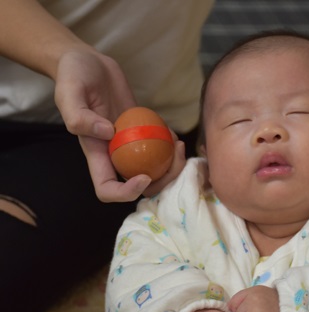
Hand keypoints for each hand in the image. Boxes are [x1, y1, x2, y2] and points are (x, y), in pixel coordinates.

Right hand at [55, 50, 186, 201]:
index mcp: (95, 153)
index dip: (126, 192)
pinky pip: (160, 146)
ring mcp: (130, 143)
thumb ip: (79, 116)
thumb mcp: (68, 92)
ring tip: (178, 143)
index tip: (144, 176)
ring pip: (155, 168)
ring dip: (172, 164)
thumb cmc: (73, 76)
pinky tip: (173, 131)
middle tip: (175, 155)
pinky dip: (170, 145)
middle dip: (163, 180)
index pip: (107, 188)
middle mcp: (114, 154)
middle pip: (140, 185)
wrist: (87, 62)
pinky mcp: (142, 130)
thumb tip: (108, 133)